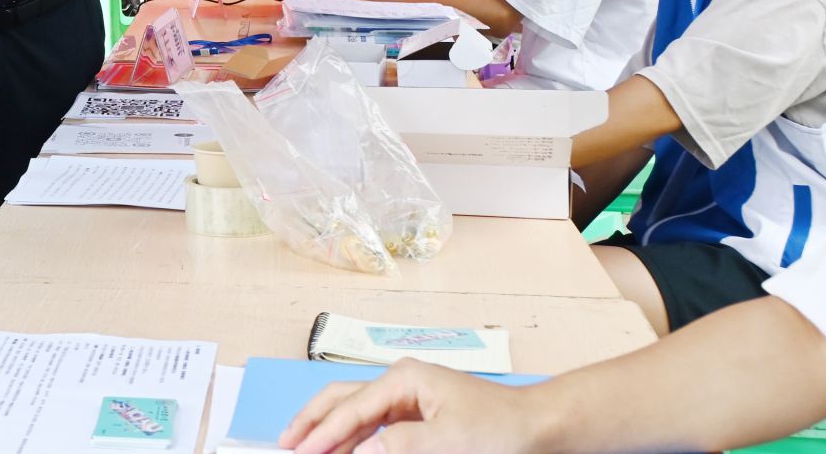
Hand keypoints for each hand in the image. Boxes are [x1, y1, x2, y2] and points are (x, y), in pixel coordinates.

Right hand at [284, 358, 544, 453]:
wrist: (539, 428)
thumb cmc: (500, 428)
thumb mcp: (449, 441)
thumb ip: (399, 445)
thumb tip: (358, 451)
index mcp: (404, 379)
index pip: (351, 408)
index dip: (323, 433)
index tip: (299, 452)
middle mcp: (400, 383)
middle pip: (343, 398)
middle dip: (313, 421)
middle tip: (286, 443)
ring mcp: (408, 399)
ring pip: (355, 412)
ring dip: (330, 431)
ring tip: (305, 446)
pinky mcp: (418, 417)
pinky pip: (375, 427)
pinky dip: (356, 439)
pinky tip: (345, 449)